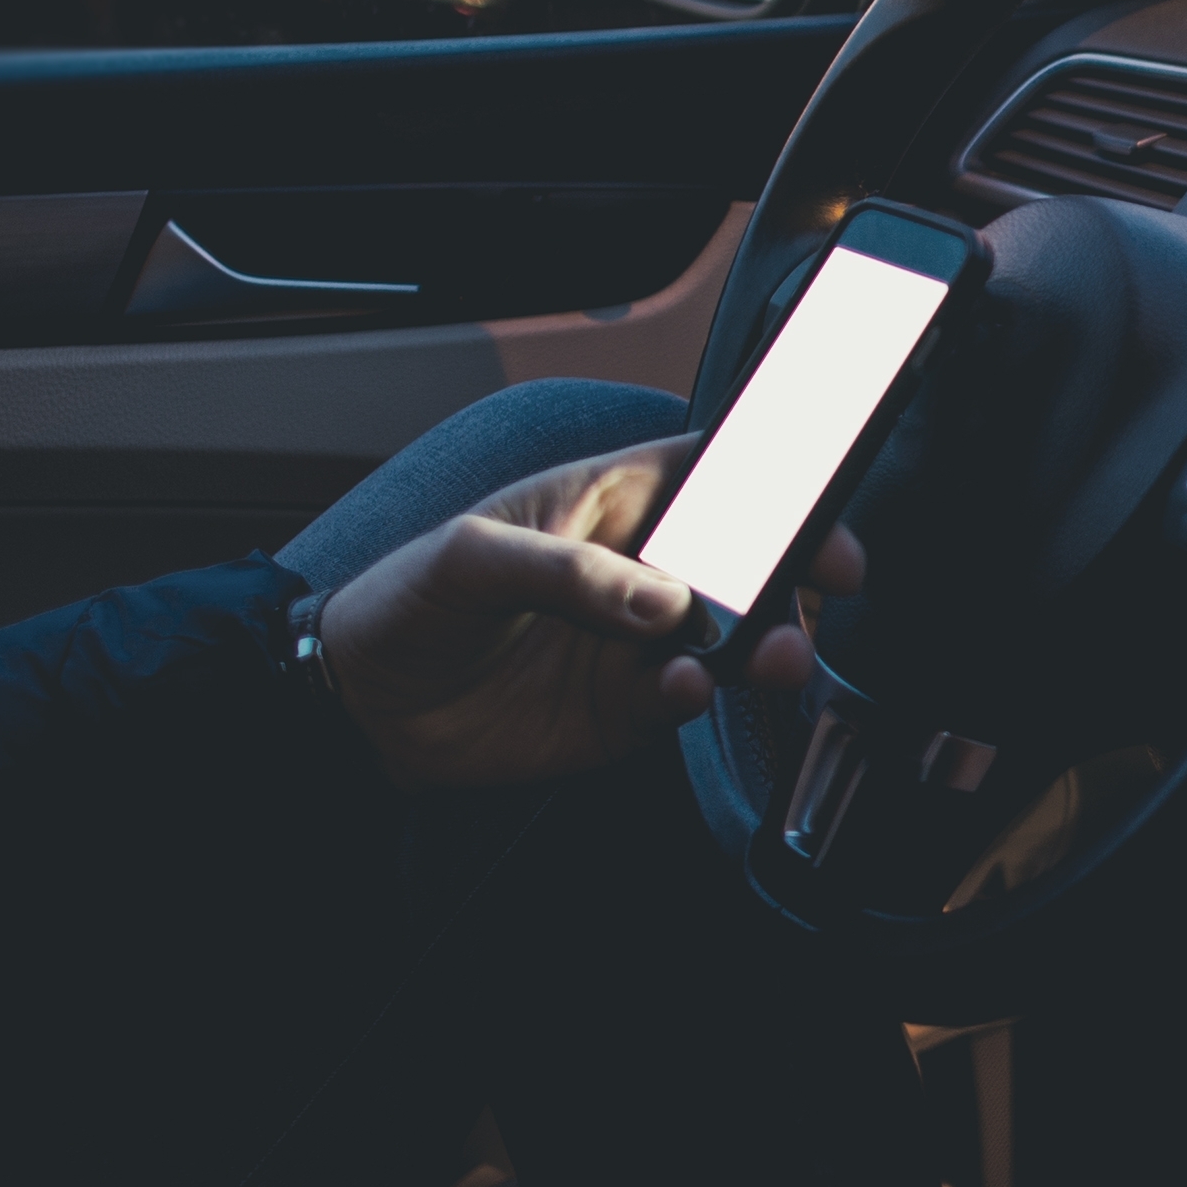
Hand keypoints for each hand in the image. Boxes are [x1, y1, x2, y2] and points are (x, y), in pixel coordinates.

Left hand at [315, 438, 864, 790]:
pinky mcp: (625, 711)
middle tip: (826, 587)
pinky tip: (683, 692)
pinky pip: (683, 702)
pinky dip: (696, 699)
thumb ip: (571, 571)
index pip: (709, 475)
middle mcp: (638, 571)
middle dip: (795, 572)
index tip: (817, 499)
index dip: (772, 479)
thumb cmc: (406, 602)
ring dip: (766, 646)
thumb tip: (664, 603)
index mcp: (608, 503)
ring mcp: (637, 643)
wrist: (359, 707)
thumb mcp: (472, 557)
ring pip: (732, 639)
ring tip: (775, 659)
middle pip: (744, 561)